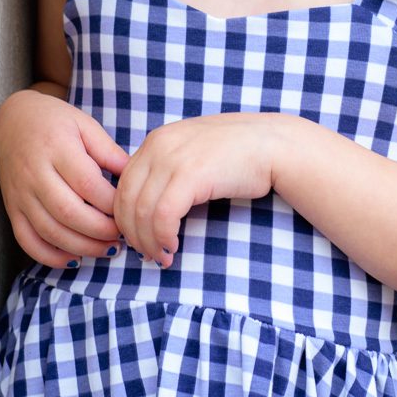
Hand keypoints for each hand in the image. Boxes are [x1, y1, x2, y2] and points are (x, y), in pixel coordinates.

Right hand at [0, 87, 130, 267]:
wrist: (11, 119)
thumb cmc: (55, 121)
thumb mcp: (85, 125)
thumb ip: (109, 152)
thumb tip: (136, 181)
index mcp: (56, 147)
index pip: (87, 184)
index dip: (111, 203)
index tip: (131, 210)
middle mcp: (35, 173)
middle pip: (68, 212)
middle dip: (101, 231)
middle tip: (124, 236)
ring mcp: (20, 194)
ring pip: (49, 231)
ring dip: (83, 247)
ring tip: (109, 249)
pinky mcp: (12, 208)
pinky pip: (27, 241)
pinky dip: (51, 256)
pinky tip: (76, 258)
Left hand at [113, 111, 279, 265]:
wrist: (273, 144)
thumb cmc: (238, 153)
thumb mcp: (192, 151)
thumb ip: (167, 169)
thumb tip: (146, 205)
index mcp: (156, 140)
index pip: (123, 186)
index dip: (125, 218)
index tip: (139, 238)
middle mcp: (158, 145)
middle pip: (125, 200)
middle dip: (132, 234)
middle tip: (148, 254)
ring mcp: (173, 158)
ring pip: (141, 211)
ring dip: (148, 241)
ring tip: (163, 256)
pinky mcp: (191, 174)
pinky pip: (163, 215)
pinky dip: (162, 237)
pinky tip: (173, 247)